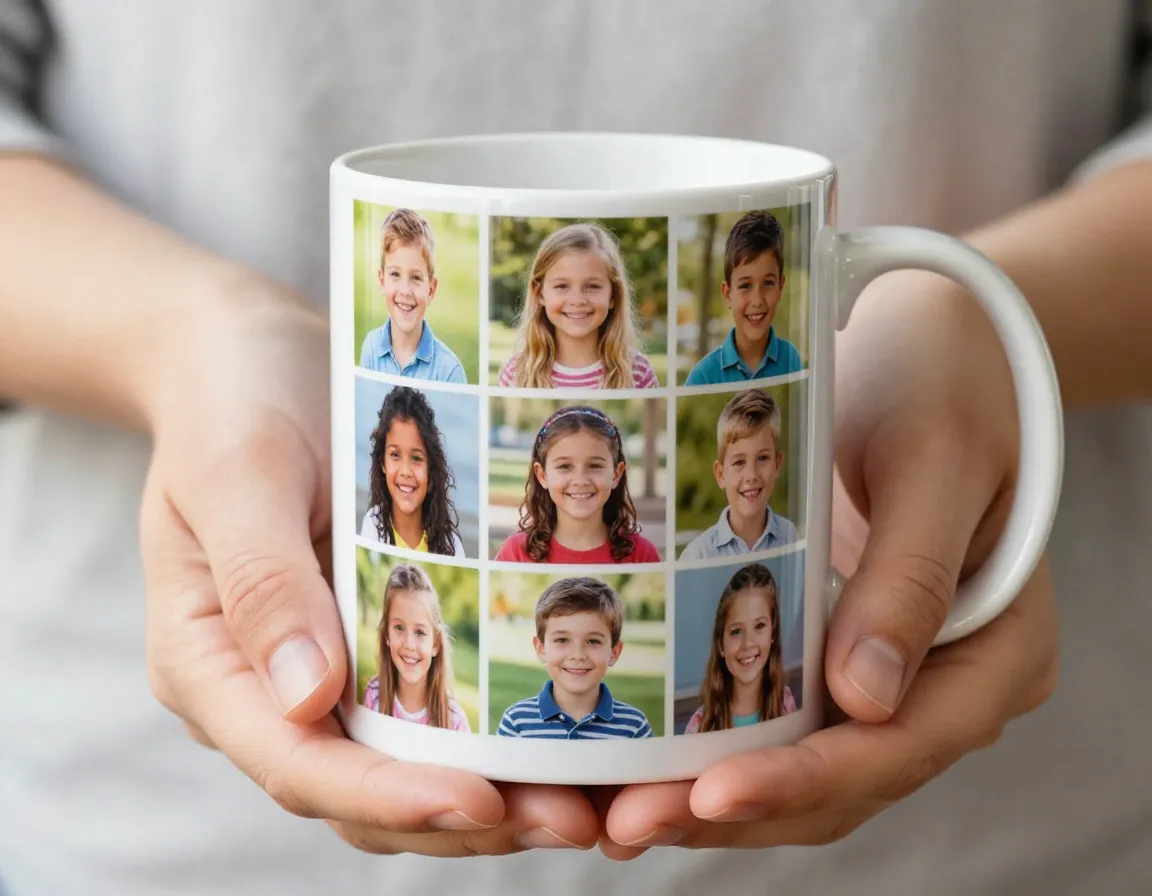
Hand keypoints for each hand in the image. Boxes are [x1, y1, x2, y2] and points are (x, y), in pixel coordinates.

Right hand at [140, 282, 597, 855]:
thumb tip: (310, 698)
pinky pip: (430, 703)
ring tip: (589, 800)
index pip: (297, 760)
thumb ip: (261, 581)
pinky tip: (562, 736)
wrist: (248, 356)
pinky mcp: (371, 634)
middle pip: (361, 788)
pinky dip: (489, 733)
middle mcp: (268, 685)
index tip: (478, 802)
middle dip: (464, 814)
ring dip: (493, 792)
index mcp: (210, 662)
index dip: (388, 797)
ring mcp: (324, 665)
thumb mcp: (234, 469)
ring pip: (404, 764)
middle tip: (573, 818)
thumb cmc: (229, 399)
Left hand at [599, 271, 1059, 856]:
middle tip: (628, 823)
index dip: (805, 780)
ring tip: (614, 812)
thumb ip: (910, 578)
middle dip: (735, 808)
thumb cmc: (945, 380)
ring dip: (712, 795)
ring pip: (805, 765)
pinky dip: (716, 745)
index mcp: (998, 649)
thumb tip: (864, 700)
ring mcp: (892, 669)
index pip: (901, 745)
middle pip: (843, 778)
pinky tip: (644, 756)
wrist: (930, 341)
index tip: (712, 793)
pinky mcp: (838, 645)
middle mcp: (945, 680)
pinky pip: (781, 716)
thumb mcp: (936, 460)